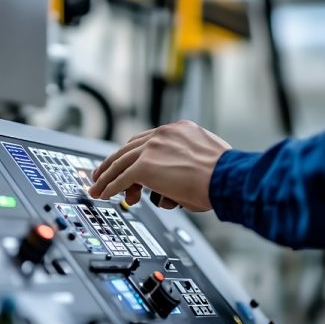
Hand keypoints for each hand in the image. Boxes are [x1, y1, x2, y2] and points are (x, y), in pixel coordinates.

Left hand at [89, 120, 230, 211]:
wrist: (227, 177)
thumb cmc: (224, 174)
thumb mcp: (207, 158)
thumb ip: (191, 160)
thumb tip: (185, 176)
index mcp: (178, 129)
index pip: (147, 140)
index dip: (134, 154)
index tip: (127, 164)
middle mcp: (162, 134)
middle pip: (128, 148)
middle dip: (113, 163)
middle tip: (102, 174)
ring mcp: (151, 149)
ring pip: (120, 162)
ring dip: (106, 176)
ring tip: (97, 188)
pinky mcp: (144, 167)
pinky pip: (121, 178)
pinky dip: (109, 187)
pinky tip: (104, 194)